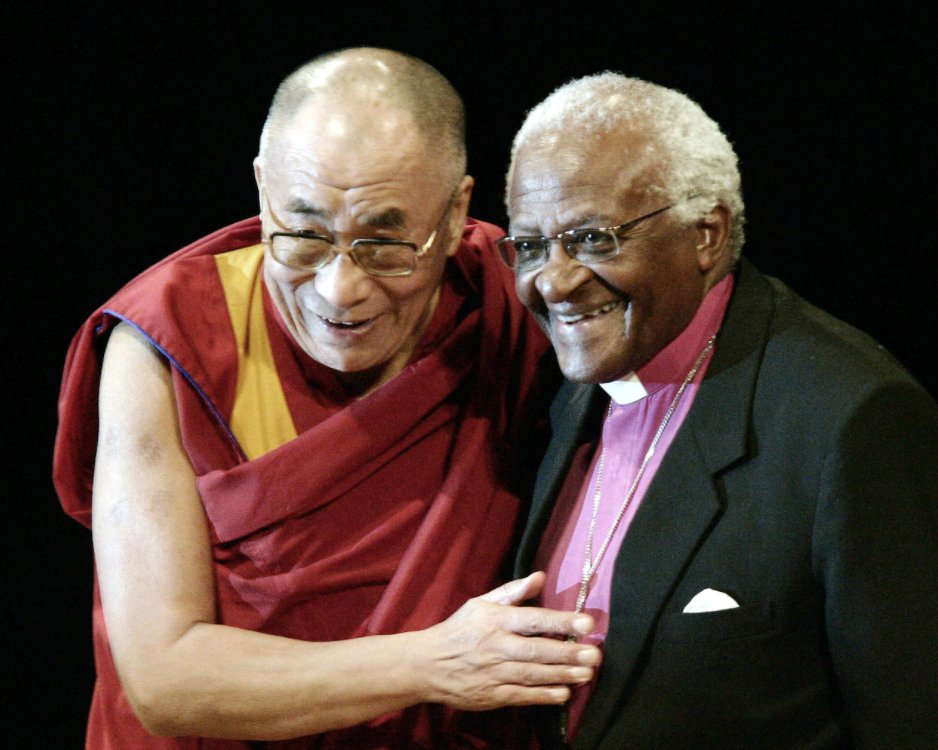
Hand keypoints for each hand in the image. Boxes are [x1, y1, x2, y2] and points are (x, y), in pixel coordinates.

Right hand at [417, 572, 601, 709]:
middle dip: (568, 653)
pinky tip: (563, 694)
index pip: (533, 619)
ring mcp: (493, 672)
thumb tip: (540, 576)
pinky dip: (543, 696)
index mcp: (495, 620)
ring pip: (533, 674)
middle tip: (595, 654)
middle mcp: (496, 646)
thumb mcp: (481, 603)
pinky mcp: (491, 695)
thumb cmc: (458, 630)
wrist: (426, 665)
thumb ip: (513, 591)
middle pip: (537, 650)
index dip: (561, 620)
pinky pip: (521, 696)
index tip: (586, 622)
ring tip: (587, 673)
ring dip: (562, 675)